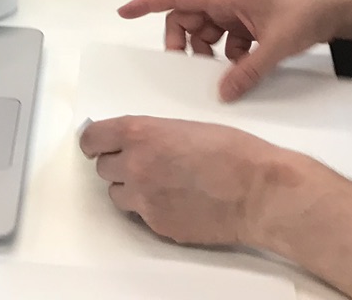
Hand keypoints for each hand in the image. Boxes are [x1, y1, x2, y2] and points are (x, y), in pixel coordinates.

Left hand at [82, 116, 303, 247]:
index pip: (92, 138)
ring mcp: (144, 199)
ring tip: (160, 185)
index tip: (97, 145)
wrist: (259, 192)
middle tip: (141, 164)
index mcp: (139, 133)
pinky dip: (152, 209)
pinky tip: (177, 202)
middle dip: (119, 165)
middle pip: (104, 168)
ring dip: (131, 189)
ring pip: (117, 195)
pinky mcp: (158, 224)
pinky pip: (141, 216)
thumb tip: (134, 143)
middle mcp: (135, 166)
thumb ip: (151, 135)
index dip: (94, 142)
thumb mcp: (184, 127)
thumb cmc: (233, 152)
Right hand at [116, 0, 345, 99]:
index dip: (147, 4)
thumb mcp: (275, 44)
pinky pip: (229, 41)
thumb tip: (223, 94)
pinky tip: (242, 72)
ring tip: (219, 75)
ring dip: (208, 53)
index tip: (124, 13)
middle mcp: (227, 1)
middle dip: (182, 43)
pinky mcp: (254, 24)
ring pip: (208, 33)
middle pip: (188, 19)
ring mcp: (240, 13)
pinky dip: (229, 57)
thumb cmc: (306, 11)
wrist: (339, 7)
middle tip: (186, 68)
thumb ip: (248, 71)